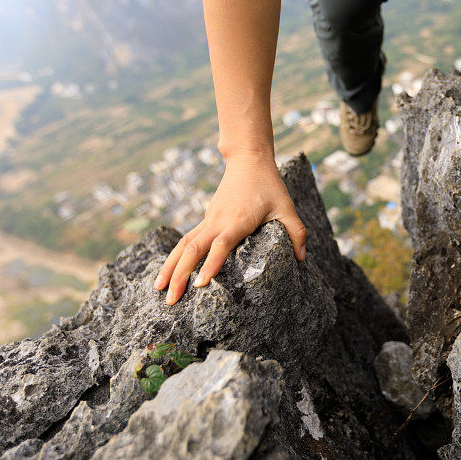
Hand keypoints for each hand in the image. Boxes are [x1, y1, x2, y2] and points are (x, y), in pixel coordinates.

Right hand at [153, 151, 306, 304]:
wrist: (248, 161)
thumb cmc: (269, 185)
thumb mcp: (287, 207)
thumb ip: (297, 233)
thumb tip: (302, 258)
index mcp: (238, 220)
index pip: (222, 244)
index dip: (212, 264)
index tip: (201, 284)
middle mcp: (218, 221)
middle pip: (193, 249)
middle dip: (180, 275)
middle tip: (171, 300)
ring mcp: (209, 219)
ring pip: (184, 245)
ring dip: (170, 267)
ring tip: (158, 290)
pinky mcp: (207, 219)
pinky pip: (187, 240)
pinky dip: (175, 256)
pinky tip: (168, 273)